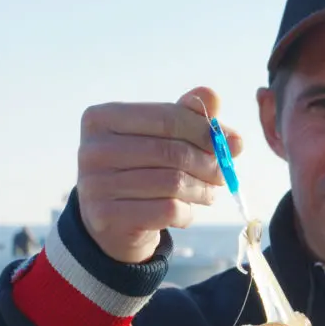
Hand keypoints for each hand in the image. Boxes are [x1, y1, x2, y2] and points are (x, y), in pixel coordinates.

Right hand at [77, 86, 242, 262]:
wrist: (110, 225)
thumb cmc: (139, 173)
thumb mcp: (159, 140)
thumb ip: (184, 116)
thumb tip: (215, 100)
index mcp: (102, 118)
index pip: (166, 117)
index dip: (205, 131)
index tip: (232, 144)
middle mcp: (93, 149)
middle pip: (171, 151)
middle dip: (207, 163)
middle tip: (223, 174)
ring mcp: (96, 185)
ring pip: (172, 182)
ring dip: (201, 190)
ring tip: (208, 193)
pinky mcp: (108, 217)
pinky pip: (167, 210)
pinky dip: (186, 213)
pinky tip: (186, 212)